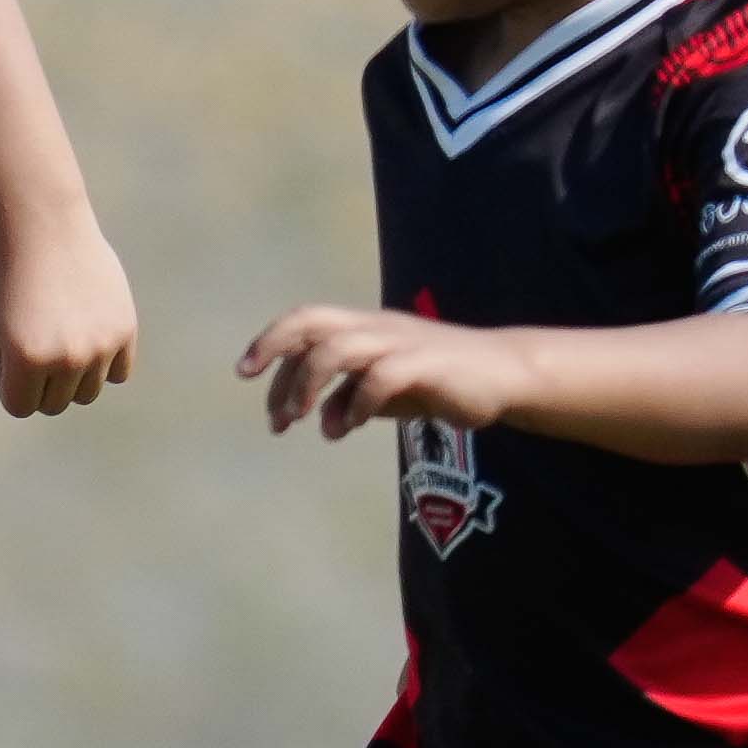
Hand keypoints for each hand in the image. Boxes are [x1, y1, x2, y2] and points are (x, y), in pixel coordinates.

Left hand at [0, 223, 140, 418]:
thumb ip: (8, 371)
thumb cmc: (6, 279)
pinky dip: (103, 365)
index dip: (7, 387)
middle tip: (33, 346)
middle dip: (38, 384)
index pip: (20, 407)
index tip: (5, 361)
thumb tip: (40, 393)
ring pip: (87, 393)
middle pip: (55, 404)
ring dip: (70, 378)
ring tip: (58, 341)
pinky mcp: (125, 330)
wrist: (43, 229)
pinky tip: (86, 337)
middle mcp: (68, 358)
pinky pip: (119, 373)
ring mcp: (100, 346)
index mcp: (27, 359)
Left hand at [243, 304, 525, 438]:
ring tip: (298, 419)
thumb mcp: (385, 393)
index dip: (270, 341)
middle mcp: (375, 326)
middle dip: (274, 348)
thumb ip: (350, 400)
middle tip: (254, 386)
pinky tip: (350, 426)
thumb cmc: (439, 380)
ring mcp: (400, 342)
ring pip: (338, 347)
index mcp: (362, 326)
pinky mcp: (426, 364)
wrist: (503, 374)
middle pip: (312, 321)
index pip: (305, 321)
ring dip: (309, 384)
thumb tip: (322, 422)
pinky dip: (357, 403)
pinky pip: (380, 377)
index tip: (244, 372)